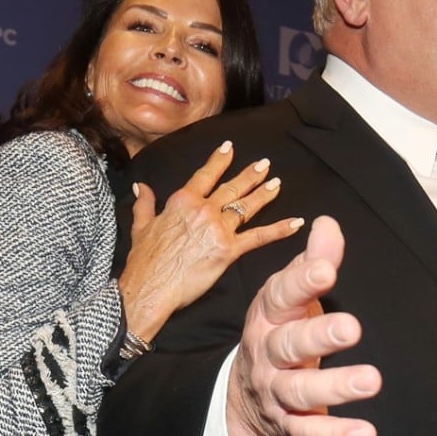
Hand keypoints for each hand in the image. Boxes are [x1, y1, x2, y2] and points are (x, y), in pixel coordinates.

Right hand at [119, 140, 304, 340]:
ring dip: (264, 194)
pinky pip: (259, 236)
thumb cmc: (144, 261)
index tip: (230, 147)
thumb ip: (145, 204)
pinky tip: (295, 223)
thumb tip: (141, 186)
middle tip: (265, 164)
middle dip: (250, 175)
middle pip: (231, 188)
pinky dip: (279, 229)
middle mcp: (204, 209)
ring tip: (277, 183)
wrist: (150, 287)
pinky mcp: (229, 249)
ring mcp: (218, 228)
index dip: (219, 161)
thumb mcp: (140, 227)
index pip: (205, 175)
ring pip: (247, 206)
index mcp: (183, 201)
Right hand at [226, 215, 380, 435]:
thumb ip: (313, 261)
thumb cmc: (279, 330)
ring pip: (300, 390)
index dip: (303, 281)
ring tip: (371, 380)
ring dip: (336, 386)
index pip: (282, 295)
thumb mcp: (289, 295)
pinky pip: (311, 431)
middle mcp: (268, 352)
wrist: (244, 396)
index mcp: (269, 315)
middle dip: (319, 336)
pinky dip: (337, 434)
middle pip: (289, 344)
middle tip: (352, 328)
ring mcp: (275, 391)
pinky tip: (365, 432)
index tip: (327, 270)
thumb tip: (328, 224)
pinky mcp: (289, 425)